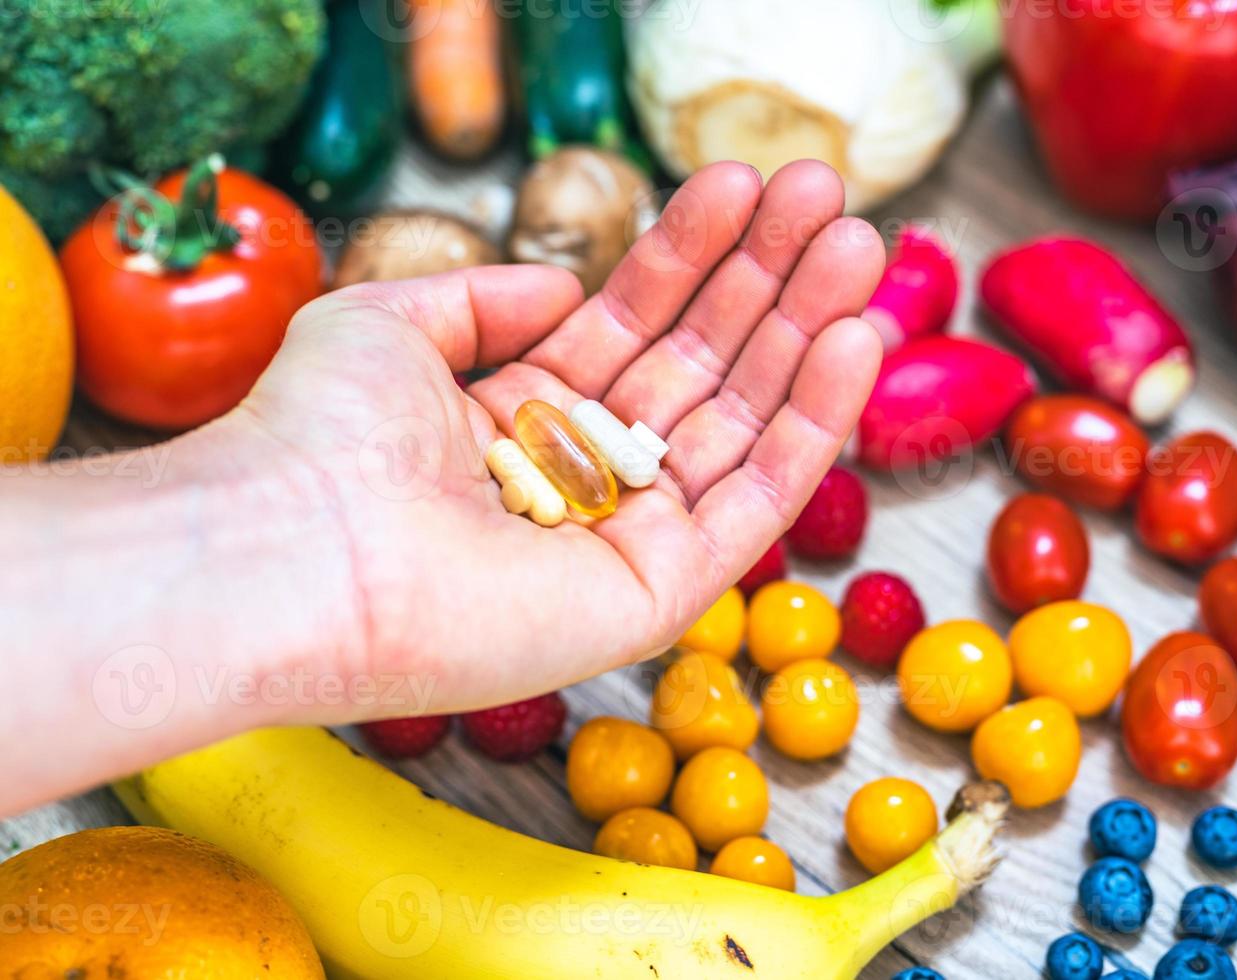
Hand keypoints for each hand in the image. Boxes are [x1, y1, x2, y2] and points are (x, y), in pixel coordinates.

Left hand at [237, 160, 885, 714]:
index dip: (695, 254)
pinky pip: (756, 503)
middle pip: (702, 368)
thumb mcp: (390, 323)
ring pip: (744, 427)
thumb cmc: (316, 437)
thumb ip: (487, 299)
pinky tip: (853, 341)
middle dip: (769, 282)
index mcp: (522, 420)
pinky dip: (811, 425)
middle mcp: (583, 479)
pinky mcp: (659, 594)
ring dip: (808, 337)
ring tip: (861, 250)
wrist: (291, 551)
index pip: (636, 325)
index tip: (751, 185)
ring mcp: (626, 539)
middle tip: (833, 203)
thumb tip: (568, 287)